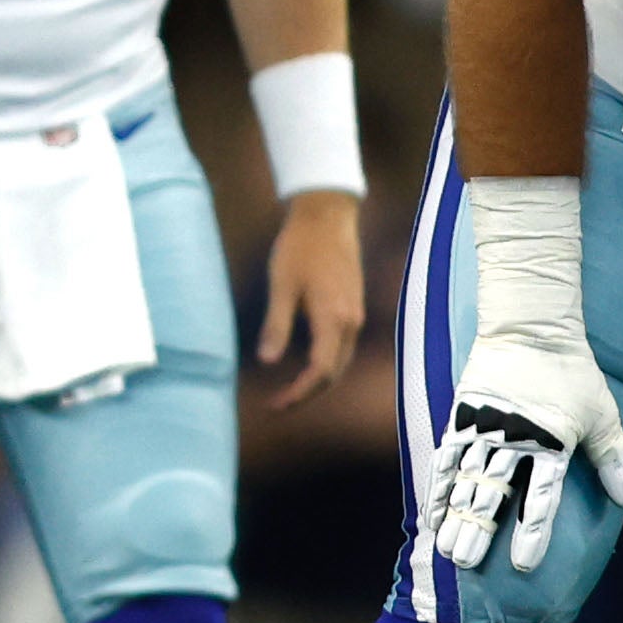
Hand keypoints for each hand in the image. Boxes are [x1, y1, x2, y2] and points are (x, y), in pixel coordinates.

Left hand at [251, 188, 368, 410]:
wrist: (327, 216)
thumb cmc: (299, 247)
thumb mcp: (281, 286)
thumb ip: (276, 325)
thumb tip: (267, 362)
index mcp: (334, 319)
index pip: (320, 372)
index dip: (298, 394)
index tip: (274, 405)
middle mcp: (351, 322)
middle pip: (333, 373)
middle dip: (306, 393)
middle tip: (277, 404)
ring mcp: (355, 315)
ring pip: (340, 361)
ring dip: (317, 381)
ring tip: (288, 391)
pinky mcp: (353, 306)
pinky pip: (342, 347)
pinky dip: (326, 363)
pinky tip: (304, 364)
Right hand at [426, 314, 622, 574]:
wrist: (530, 327)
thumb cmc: (572, 372)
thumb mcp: (603, 416)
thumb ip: (613, 459)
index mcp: (550, 444)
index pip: (539, 499)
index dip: (531, 533)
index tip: (523, 564)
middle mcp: (512, 441)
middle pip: (493, 495)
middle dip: (480, 531)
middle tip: (467, 562)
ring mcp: (482, 429)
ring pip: (467, 482)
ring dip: (456, 517)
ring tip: (448, 549)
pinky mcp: (461, 417)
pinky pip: (446, 459)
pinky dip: (438, 488)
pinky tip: (431, 514)